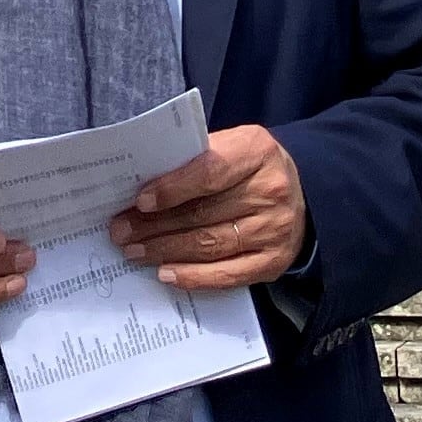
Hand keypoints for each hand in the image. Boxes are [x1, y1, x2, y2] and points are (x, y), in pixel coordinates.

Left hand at [111, 126, 304, 291]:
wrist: (300, 192)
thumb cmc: (249, 166)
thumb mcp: (231, 144)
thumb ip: (195, 159)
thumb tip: (142, 187)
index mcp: (257, 151)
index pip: (210, 172)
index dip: (172, 188)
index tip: (140, 201)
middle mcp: (270, 191)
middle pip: (203, 213)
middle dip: (155, 224)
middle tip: (121, 231)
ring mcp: (274, 230)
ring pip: (210, 245)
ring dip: (166, 251)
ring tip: (134, 251)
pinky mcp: (273, 262)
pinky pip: (228, 275)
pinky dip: (193, 277)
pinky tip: (166, 274)